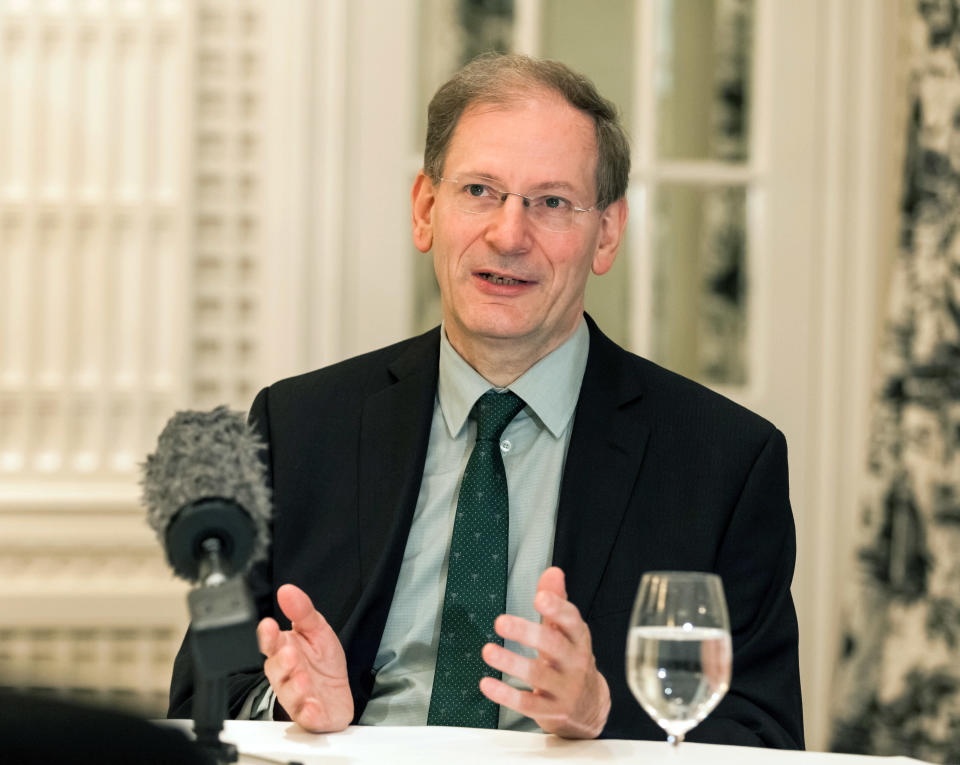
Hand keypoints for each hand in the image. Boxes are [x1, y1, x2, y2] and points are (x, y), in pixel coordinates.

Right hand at [257, 583, 352, 731]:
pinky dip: (308, 712)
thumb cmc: (321, 662)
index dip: (267, 636)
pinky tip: (312, 707)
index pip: (270, 643)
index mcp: (284, 651)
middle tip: (290, 653)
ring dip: (295, 687)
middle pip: (276, 669)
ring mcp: (297, 696)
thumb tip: (287, 590)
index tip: (268, 626)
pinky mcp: (310, 715)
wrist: (337, 694)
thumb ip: (302, 611)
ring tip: (303, 679)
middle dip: (281, 662)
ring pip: (289, 694)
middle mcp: (286, 675)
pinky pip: (306, 716)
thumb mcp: (317, 629)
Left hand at [479, 567, 610, 738]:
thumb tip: (553, 572)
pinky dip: (505, 695)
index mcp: (579, 639)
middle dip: (527, 633)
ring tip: (487, 651)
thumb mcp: (568, 631)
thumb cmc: (571, 659)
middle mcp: (575, 663)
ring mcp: (564, 689)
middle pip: (553, 646)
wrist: (590, 707)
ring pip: (537, 675)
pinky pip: (527, 704)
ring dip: (510, 663)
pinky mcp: (551, 712)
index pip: (572, 621)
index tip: (539, 597)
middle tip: (501, 622)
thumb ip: (557, 600)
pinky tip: (486, 683)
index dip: (557, 608)